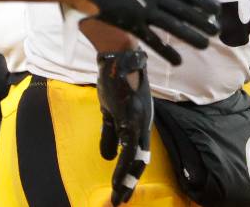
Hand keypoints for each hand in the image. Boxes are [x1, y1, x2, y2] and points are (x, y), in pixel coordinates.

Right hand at [68, 0, 219, 65]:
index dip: (202, 1)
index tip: (215, 10)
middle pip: (184, 11)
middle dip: (202, 21)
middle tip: (217, 30)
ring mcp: (144, 12)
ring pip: (174, 27)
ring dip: (191, 36)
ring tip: (205, 44)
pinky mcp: (132, 25)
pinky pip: (153, 41)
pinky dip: (166, 51)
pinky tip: (178, 61)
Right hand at [97, 50, 152, 205]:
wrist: (115, 57)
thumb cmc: (113, 80)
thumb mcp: (109, 111)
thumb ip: (109, 134)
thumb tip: (106, 158)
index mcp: (139, 122)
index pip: (137, 154)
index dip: (130, 173)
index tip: (122, 191)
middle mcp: (143, 123)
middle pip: (139, 160)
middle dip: (128, 183)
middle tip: (120, 201)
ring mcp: (139, 119)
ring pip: (136, 158)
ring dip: (126, 180)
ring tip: (119, 197)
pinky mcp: (132, 116)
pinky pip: (130, 147)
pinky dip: (124, 167)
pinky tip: (118, 180)